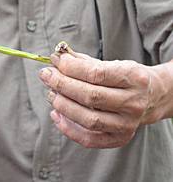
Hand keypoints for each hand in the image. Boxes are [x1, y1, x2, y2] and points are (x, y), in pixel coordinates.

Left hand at [38, 50, 168, 147]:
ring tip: (51, 93)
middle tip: (46, 75)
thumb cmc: (125, 77)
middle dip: (62, 84)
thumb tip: (56, 58)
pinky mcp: (119, 138)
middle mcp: (134, 103)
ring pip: (88, 119)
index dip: (71, 67)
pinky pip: (89, 139)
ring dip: (63, 105)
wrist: (151, 97)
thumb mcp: (111, 63)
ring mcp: (128, 124)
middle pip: (90, 97)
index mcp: (134, 78)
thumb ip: (83, 61)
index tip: (55, 60)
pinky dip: (68, 128)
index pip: (96, 74)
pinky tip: (55, 114)